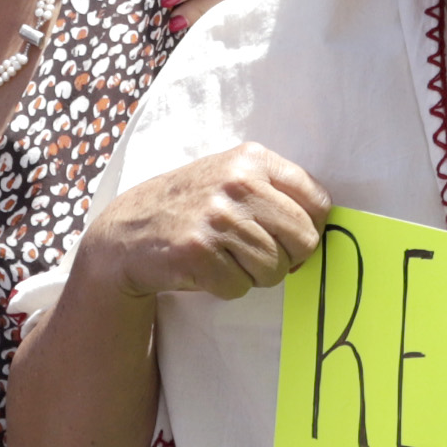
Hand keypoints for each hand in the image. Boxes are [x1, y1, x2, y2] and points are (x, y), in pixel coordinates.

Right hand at [77, 143, 331, 300]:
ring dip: (254, 275)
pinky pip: (239, 287)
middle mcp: (237, 183)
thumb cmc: (190, 207)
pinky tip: (205, 269)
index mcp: (253, 159)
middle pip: (304, 240)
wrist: (124, 232)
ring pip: (274, 269)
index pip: (317, 202)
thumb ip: (275, 191)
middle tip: (257, 255)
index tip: (291, 238)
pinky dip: (226, 287)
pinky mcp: (197, 252)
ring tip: (226, 258)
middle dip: (287, 258)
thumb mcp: (231, 177)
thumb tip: (322, 227)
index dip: (310, 229)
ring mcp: (216, 217)